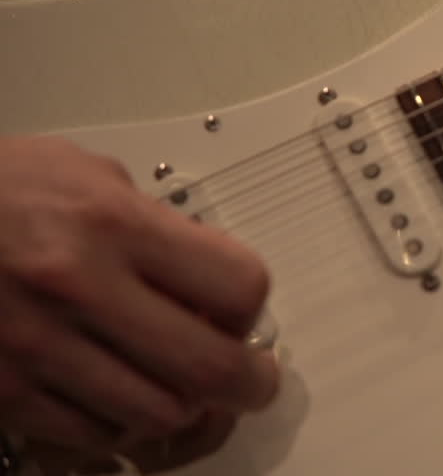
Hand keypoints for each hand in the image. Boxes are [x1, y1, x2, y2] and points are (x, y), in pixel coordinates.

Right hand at [0, 136, 277, 458]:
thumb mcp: (84, 173)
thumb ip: (155, 223)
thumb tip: (206, 271)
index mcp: (110, 224)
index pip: (236, 285)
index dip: (250, 305)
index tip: (241, 309)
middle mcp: (78, 288)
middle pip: (211, 366)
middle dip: (249, 381)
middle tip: (252, 379)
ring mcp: (37, 347)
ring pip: (157, 413)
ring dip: (184, 404)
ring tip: (182, 384)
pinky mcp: (4, 391)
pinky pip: (93, 433)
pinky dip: (121, 422)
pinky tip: (120, 393)